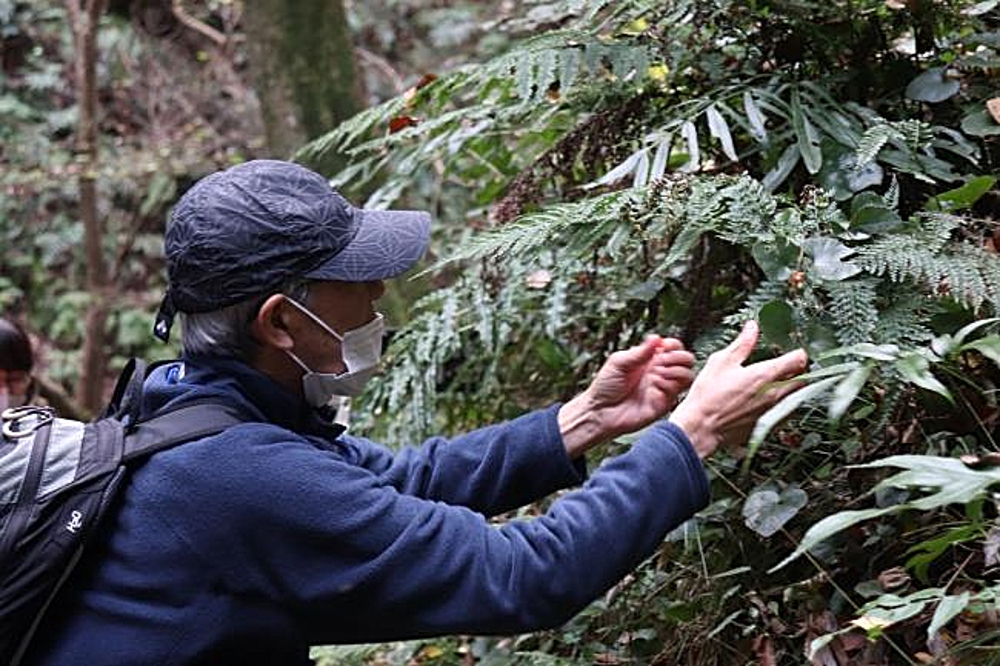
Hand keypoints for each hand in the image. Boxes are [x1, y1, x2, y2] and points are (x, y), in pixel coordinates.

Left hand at [559, 336, 694, 457]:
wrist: (601, 411)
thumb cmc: (606, 387)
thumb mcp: (619, 362)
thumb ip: (640, 351)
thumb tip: (656, 337)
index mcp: (650, 359)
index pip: (674, 347)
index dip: (673, 344)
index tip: (663, 346)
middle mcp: (660, 372)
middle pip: (687, 359)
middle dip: (677, 356)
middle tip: (661, 360)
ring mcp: (663, 387)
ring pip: (688, 374)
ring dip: (674, 370)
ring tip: (656, 373)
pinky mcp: (665, 402)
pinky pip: (678, 390)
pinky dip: (668, 383)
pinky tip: (654, 384)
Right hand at [669, 321, 807, 458]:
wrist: (701, 427)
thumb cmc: (708, 396)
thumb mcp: (721, 361)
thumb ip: (742, 343)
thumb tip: (752, 328)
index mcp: (765, 375)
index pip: (798, 360)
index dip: (798, 352)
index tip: (792, 350)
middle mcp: (775, 394)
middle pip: (802, 379)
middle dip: (798, 370)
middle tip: (787, 364)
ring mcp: (772, 411)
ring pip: (794, 396)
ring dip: (791, 387)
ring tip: (777, 381)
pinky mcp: (767, 424)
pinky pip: (784, 411)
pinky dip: (782, 402)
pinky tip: (766, 399)